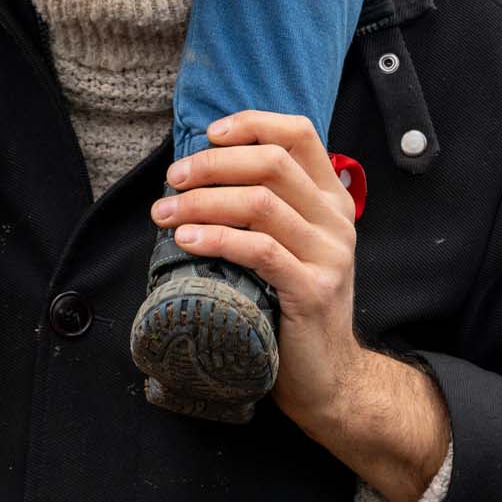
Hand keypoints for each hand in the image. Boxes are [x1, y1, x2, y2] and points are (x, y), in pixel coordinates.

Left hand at [153, 113, 448, 501]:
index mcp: (332, 198)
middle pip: (272, 163)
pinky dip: (217, 238)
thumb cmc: (291, 303)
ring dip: (203, 202)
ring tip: (164, 213)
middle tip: (172, 180)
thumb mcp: (291, 244)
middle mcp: (337, 220)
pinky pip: (259, 250)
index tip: (209, 133)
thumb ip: (268, 203)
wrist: (327, 378)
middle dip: (213, 165)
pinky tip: (185, 241)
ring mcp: (330, 255)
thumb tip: (201, 167)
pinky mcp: (314, 291)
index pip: (300, 134)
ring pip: (261, 203)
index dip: (252, 124)